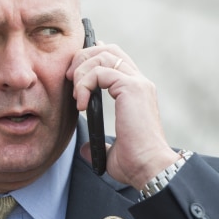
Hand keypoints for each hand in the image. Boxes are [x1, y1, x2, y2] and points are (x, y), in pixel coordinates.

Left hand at [65, 41, 179, 189]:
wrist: (149, 168)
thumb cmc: (135, 163)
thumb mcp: (111, 151)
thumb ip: (97, 144)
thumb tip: (84, 149)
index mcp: (137, 92)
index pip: (116, 58)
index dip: (93, 56)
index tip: (75, 72)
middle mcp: (139, 83)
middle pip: (108, 49)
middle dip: (83, 58)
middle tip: (69, 79)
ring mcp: (137, 83)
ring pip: (102, 56)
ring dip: (81, 71)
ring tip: (75, 93)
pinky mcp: (132, 88)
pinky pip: (100, 72)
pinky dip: (84, 84)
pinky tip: (81, 104)